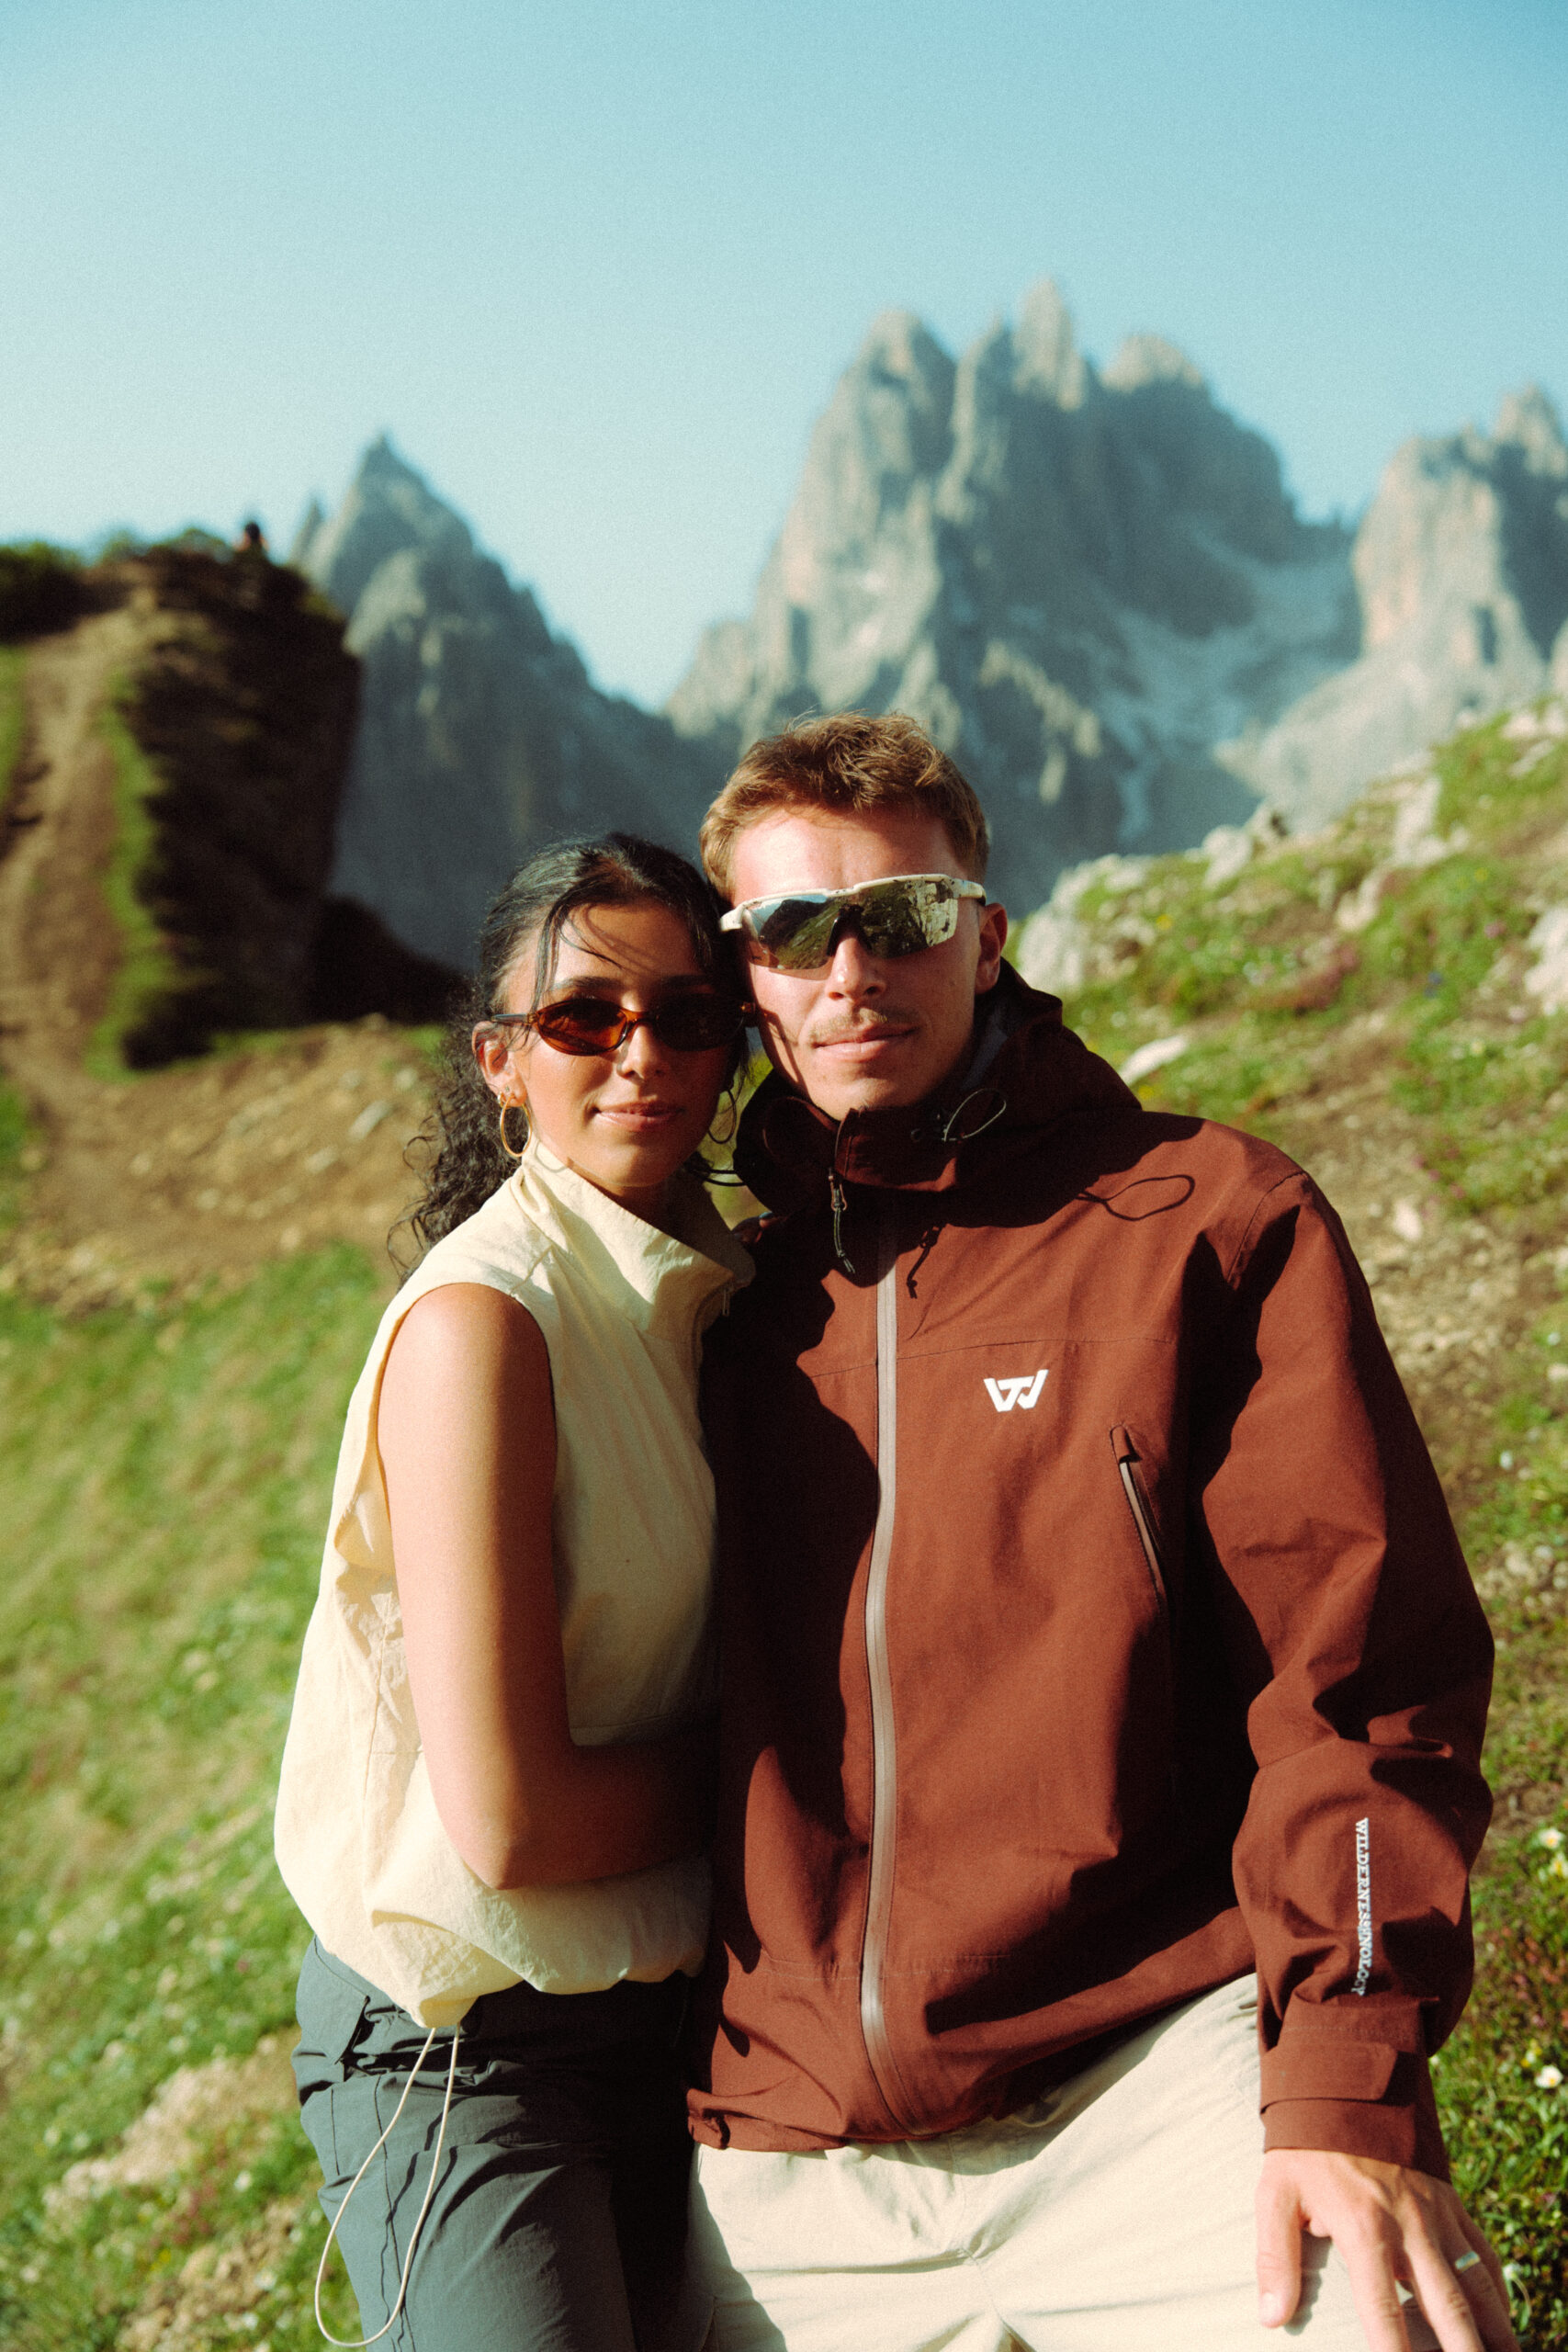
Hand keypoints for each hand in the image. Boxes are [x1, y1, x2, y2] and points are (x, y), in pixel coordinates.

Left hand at [1256, 2151, 1516, 2351]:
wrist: (1346, 2084)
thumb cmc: (1305, 2147)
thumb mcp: (1276, 2192)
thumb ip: (1274, 2256)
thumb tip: (1271, 2317)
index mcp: (1364, 2228)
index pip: (1381, 2307)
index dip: (1394, 2349)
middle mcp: (1409, 2227)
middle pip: (1446, 2304)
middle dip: (1463, 2348)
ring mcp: (1436, 2216)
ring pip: (1476, 2282)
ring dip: (1494, 2327)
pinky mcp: (1451, 2204)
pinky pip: (1483, 2252)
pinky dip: (1497, 2289)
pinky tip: (1503, 2319)